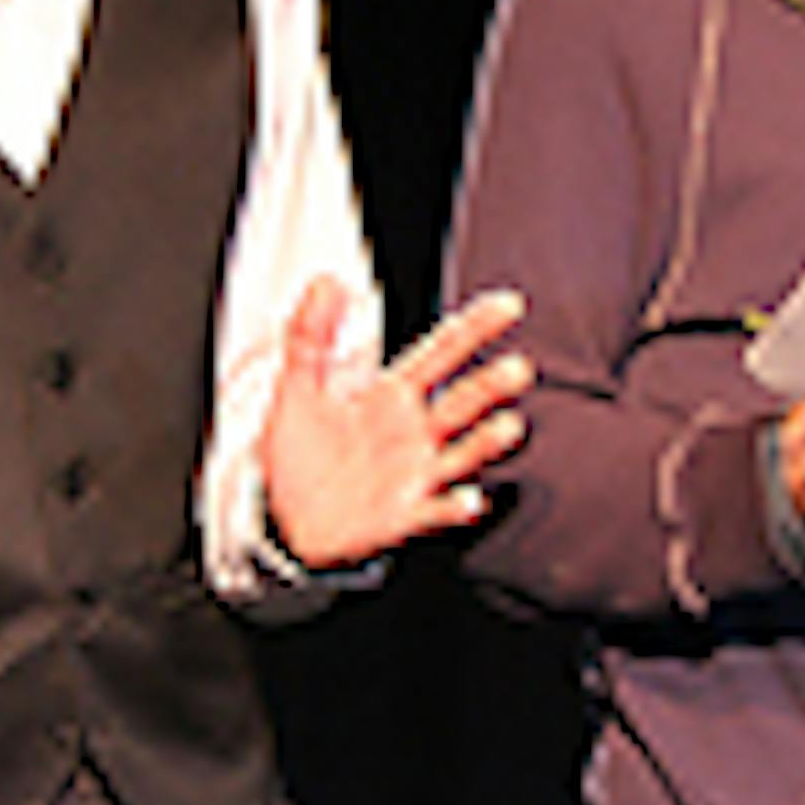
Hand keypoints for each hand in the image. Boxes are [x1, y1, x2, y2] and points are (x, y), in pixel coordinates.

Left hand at [262, 276, 532, 570]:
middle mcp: (415, 431)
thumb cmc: (300, 455)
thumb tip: (325, 281)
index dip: (476, 326)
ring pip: (464, 451)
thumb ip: (310, 334)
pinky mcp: (407, 516)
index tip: (509, 304)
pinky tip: (469, 499)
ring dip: (488, 440)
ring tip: (509, 426)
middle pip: (464, 400)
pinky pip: (438, 511)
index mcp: (393, 394)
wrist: (287, 523)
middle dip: (492, 384)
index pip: (443, 350)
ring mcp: (416, 473)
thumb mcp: (297, 389)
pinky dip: (458, 506)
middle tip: (518, 369)